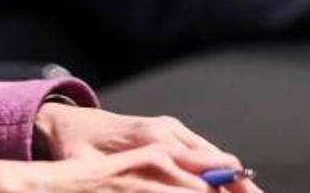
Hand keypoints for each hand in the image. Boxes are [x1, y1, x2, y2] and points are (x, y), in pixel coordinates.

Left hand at [29, 104, 261, 192]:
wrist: (69, 123)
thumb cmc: (79, 152)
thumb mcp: (94, 174)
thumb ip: (125, 184)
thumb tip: (159, 187)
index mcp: (154, 144)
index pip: (204, 173)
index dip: (224, 192)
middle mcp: (169, 133)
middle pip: (220, 164)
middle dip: (241, 188)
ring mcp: (172, 129)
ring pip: (217, 157)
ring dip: (236, 180)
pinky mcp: (170, 130)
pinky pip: (204, 152)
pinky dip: (220, 171)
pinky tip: (229, 189)